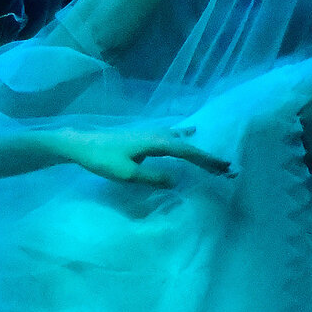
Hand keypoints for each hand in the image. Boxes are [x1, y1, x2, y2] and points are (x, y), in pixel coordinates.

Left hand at [53, 127, 229, 187]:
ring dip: (198, 150)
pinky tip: (190, 132)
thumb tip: (176, 180)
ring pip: (182, 140)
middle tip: (229, 169)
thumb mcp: (127, 174)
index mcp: (157, 142)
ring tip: (214, 159)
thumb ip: (153, 177)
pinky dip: (185, 137)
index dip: (208, 161)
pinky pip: (173, 135)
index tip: (225, 169)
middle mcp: (158, 133)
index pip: (189, 152)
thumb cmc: (102, 159)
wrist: (81, 143)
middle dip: (209, 157)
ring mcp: (152, 132)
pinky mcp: (145, 135)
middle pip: (189, 145)